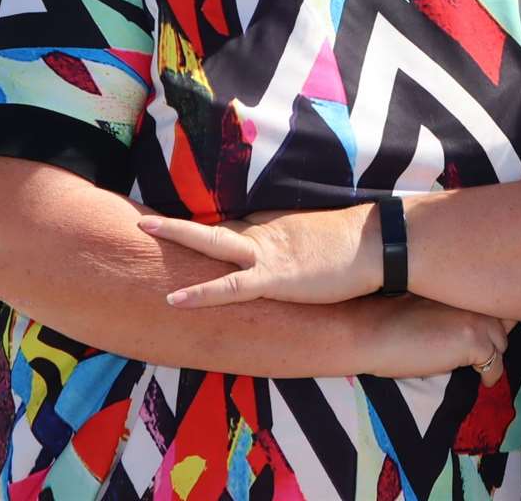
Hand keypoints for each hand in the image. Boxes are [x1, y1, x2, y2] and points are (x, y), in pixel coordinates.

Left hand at [138, 205, 378, 306]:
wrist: (378, 244)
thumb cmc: (356, 245)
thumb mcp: (320, 239)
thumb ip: (298, 244)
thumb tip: (292, 257)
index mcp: (276, 227)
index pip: (232, 227)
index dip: (202, 230)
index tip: (175, 230)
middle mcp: (265, 235)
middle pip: (213, 228)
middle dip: (176, 225)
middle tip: (142, 220)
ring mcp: (267, 255)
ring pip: (212, 244)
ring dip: (176, 235)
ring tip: (142, 228)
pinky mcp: (274, 279)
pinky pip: (230, 288)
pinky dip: (200, 294)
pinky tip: (173, 299)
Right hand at [364, 297, 516, 386]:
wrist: (369, 329)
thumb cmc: (389, 318)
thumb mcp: (431, 303)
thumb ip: (456, 306)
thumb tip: (472, 327)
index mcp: (464, 283)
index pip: (496, 298)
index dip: (495, 316)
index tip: (488, 331)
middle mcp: (476, 296)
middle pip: (505, 322)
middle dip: (495, 336)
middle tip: (483, 352)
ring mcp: (478, 318)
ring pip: (501, 344)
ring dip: (492, 355)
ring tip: (477, 364)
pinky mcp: (474, 342)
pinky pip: (494, 366)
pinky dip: (490, 376)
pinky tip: (482, 380)